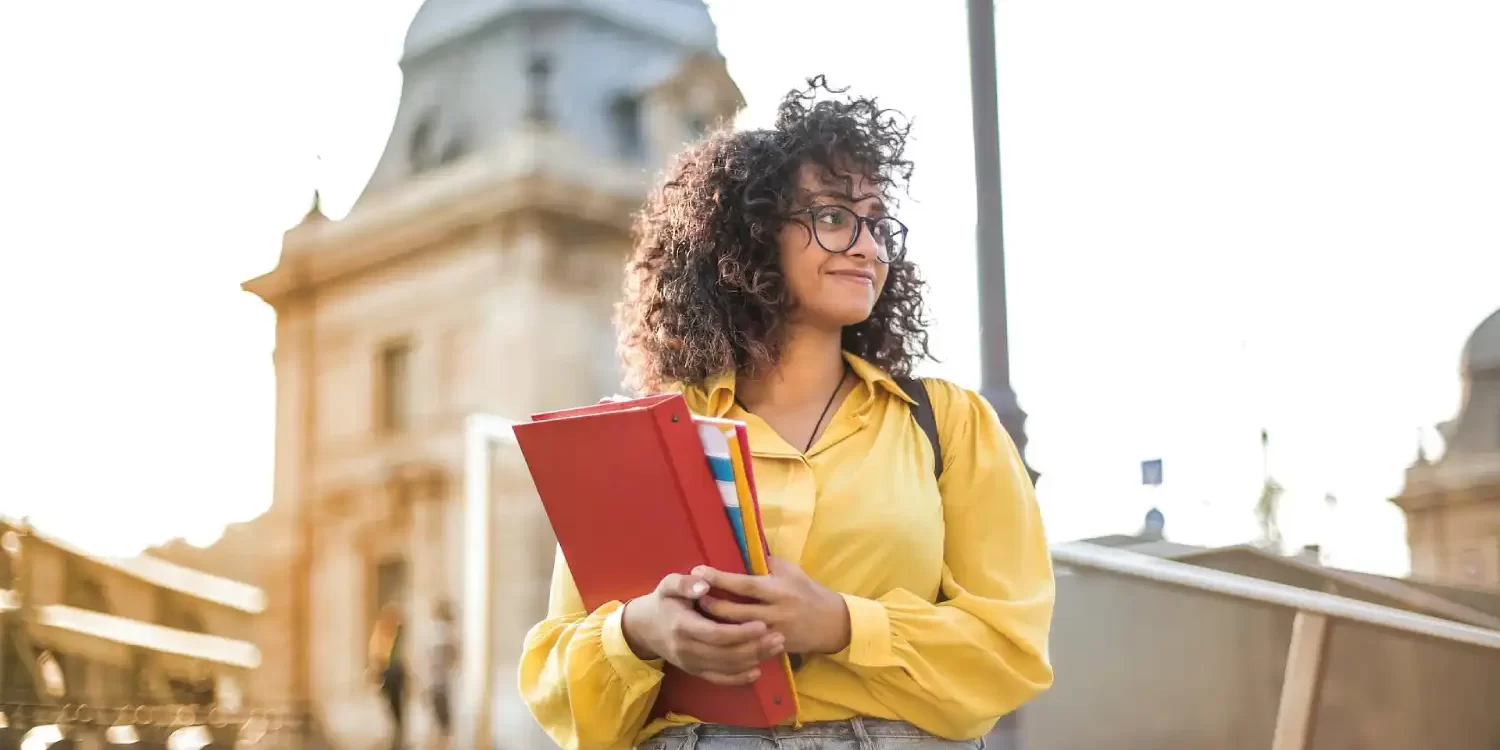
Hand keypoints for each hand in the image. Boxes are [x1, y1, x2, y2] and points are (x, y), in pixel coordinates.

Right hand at [621, 572, 785, 685]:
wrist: (644, 627)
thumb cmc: (663, 601)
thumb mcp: (668, 584)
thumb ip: (685, 583)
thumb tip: (704, 584)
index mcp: (682, 626)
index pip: (715, 634)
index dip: (740, 633)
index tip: (762, 624)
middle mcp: (686, 649)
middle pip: (725, 654)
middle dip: (754, 647)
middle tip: (779, 637)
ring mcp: (690, 663)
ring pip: (726, 668)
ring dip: (753, 660)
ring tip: (776, 648)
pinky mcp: (694, 671)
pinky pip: (719, 679)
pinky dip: (739, 678)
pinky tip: (757, 670)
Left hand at [694, 557, 850, 655]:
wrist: (832, 623)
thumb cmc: (808, 591)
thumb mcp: (791, 571)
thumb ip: (767, 563)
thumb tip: (741, 551)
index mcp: (778, 589)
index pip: (744, 584)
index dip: (720, 578)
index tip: (698, 570)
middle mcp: (775, 612)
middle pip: (735, 611)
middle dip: (711, 604)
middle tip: (692, 596)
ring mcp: (773, 633)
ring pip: (737, 632)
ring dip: (715, 623)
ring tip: (697, 615)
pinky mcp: (773, 648)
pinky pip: (746, 646)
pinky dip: (729, 640)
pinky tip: (714, 635)